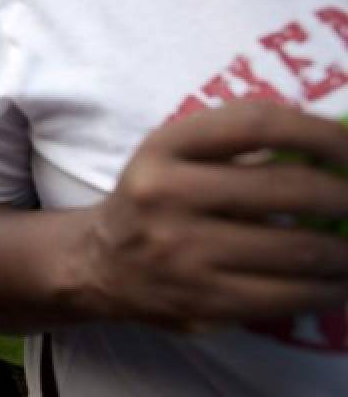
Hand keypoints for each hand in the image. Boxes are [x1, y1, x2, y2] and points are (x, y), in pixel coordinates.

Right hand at [75, 101, 347, 330]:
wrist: (101, 263)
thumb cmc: (156, 198)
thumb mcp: (174, 155)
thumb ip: (236, 143)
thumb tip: (329, 146)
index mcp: (164, 147)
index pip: (256, 123)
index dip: (320, 133)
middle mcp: (168, 195)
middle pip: (288, 188)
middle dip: (346, 194)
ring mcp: (185, 253)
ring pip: (300, 249)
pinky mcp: (204, 301)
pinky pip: (289, 297)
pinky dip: (331, 289)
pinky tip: (341, 281)